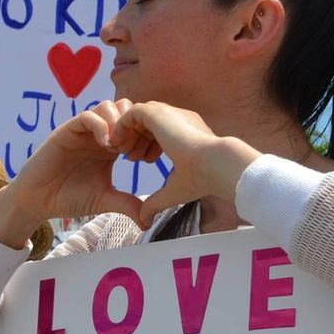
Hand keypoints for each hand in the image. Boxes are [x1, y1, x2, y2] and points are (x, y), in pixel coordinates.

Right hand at [0, 101, 144, 247]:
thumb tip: (149, 220)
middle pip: (125, 108)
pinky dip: (102, 126)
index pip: (135, 126)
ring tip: (118, 148)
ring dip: (119, 123)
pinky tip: (106, 147)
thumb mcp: (104, 200)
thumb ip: (127, 204)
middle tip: (132, 150)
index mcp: (110, 147)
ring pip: (108, 106)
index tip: (145, 159)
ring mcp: (83, 131)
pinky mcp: (67, 130)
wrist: (38, 201)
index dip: (144, 137)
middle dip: (134, 126)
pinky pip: (88, 116)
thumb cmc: (68, 198)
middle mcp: (97, 134)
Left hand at [109, 102, 261, 227]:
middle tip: (129, 158)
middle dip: (135, 139)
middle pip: (148, 122)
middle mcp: (178, 118)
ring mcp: (167, 113)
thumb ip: (156, 202)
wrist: (215, 164)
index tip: (142, 161)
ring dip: (128, 133)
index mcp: (186, 132)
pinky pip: (131, 112)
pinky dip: (121, 127)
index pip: (160, 131)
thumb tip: (144, 221)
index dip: (147, 145)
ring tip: (121, 153)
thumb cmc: (202, 179)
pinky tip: (118, 145)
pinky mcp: (156, 112)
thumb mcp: (174, 191)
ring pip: (138, 116)